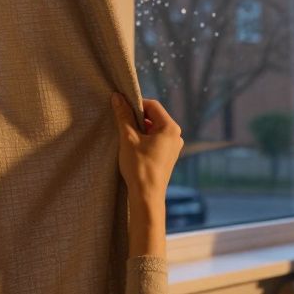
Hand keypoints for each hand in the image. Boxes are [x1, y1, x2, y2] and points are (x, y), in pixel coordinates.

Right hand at [110, 93, 183, 257]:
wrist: (147, 196)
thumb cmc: (139, 166)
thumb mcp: (128, 138)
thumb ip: (124, 115)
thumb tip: (117, 97)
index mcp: (171, 128)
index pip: (153, 106)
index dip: (136, 104)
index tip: (121, 109)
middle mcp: (176, 136)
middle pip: (154, 117)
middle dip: (137, 118)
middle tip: (122, 125)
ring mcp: (173, 148)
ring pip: (154, 130)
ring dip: (139, 130)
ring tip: (126, 139)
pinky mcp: (168, 157)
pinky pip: (156, 141)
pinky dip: (144, 140)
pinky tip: (133, 149)